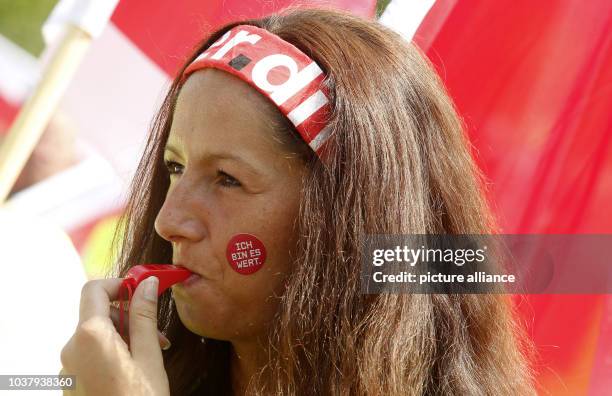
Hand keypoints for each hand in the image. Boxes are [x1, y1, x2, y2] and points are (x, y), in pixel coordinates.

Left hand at [60, 277, 169, 395]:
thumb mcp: (149, 356)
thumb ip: (145, 316)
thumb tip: (148, 283)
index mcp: (89, 337)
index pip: (94, 289)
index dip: (120, 284)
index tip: (143, 291)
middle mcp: (71, 349)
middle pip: (96, 312)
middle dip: (128, 315)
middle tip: (158, 334)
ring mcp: (67, 368)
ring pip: (96, 334)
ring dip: (123, 335)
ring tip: (149, 355)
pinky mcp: (70, 383)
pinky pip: (90, 354)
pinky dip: (112, 352)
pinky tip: (133, 369)